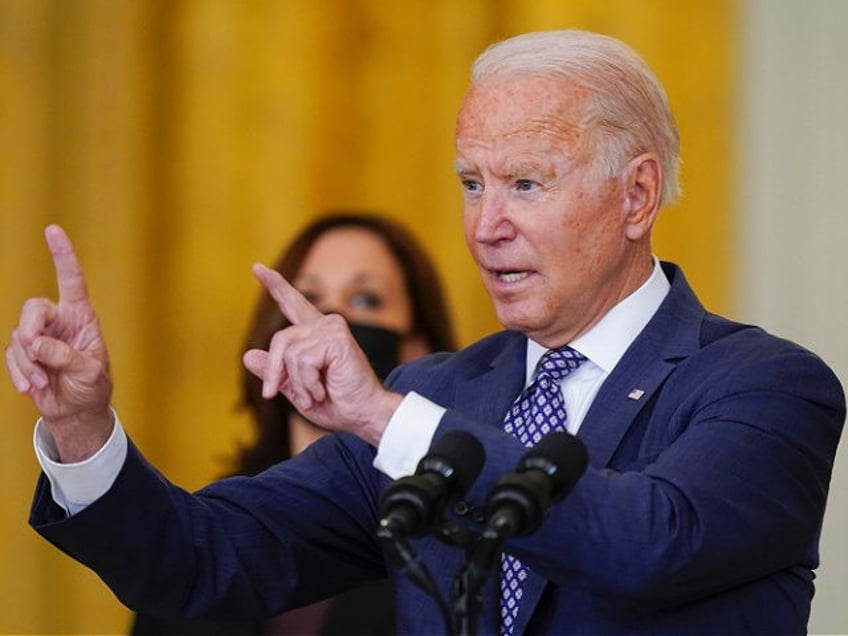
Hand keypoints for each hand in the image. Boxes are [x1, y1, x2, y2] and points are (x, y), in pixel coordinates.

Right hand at [5, 225, 113, 461]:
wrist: (77, 410)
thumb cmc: (92, 386)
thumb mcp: (91, 372)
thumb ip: (68, 357)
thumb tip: (37, 344)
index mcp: (82, 317)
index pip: (72, 280)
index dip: (62, 255)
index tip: (52, 230)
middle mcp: (59, 321)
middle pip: (33, 308)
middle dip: (30, 330)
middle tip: (36, 350)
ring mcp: (40, 337)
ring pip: (19, 337)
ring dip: (29, 362)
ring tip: (44, 382)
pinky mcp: (24, 354)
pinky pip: (11, 355)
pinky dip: (20, 373)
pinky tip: (32, 389)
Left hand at [242, 264, 401, 445]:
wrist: (363, 414)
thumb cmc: (336, 404)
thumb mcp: (296, 389)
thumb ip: (275, 372)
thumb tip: (247, 355)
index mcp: (315, 334)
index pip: (293, 305)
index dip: (276, 287)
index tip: (258, 268)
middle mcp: (325, 325)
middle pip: (280, 340)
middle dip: (275, 372)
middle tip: (271, 394)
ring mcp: (332, 328)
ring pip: (290, 354)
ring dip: (298, 383)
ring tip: (316, 393)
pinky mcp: (337, 337)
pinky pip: (302, 360)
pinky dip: (307, 382)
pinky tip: (323, 389)